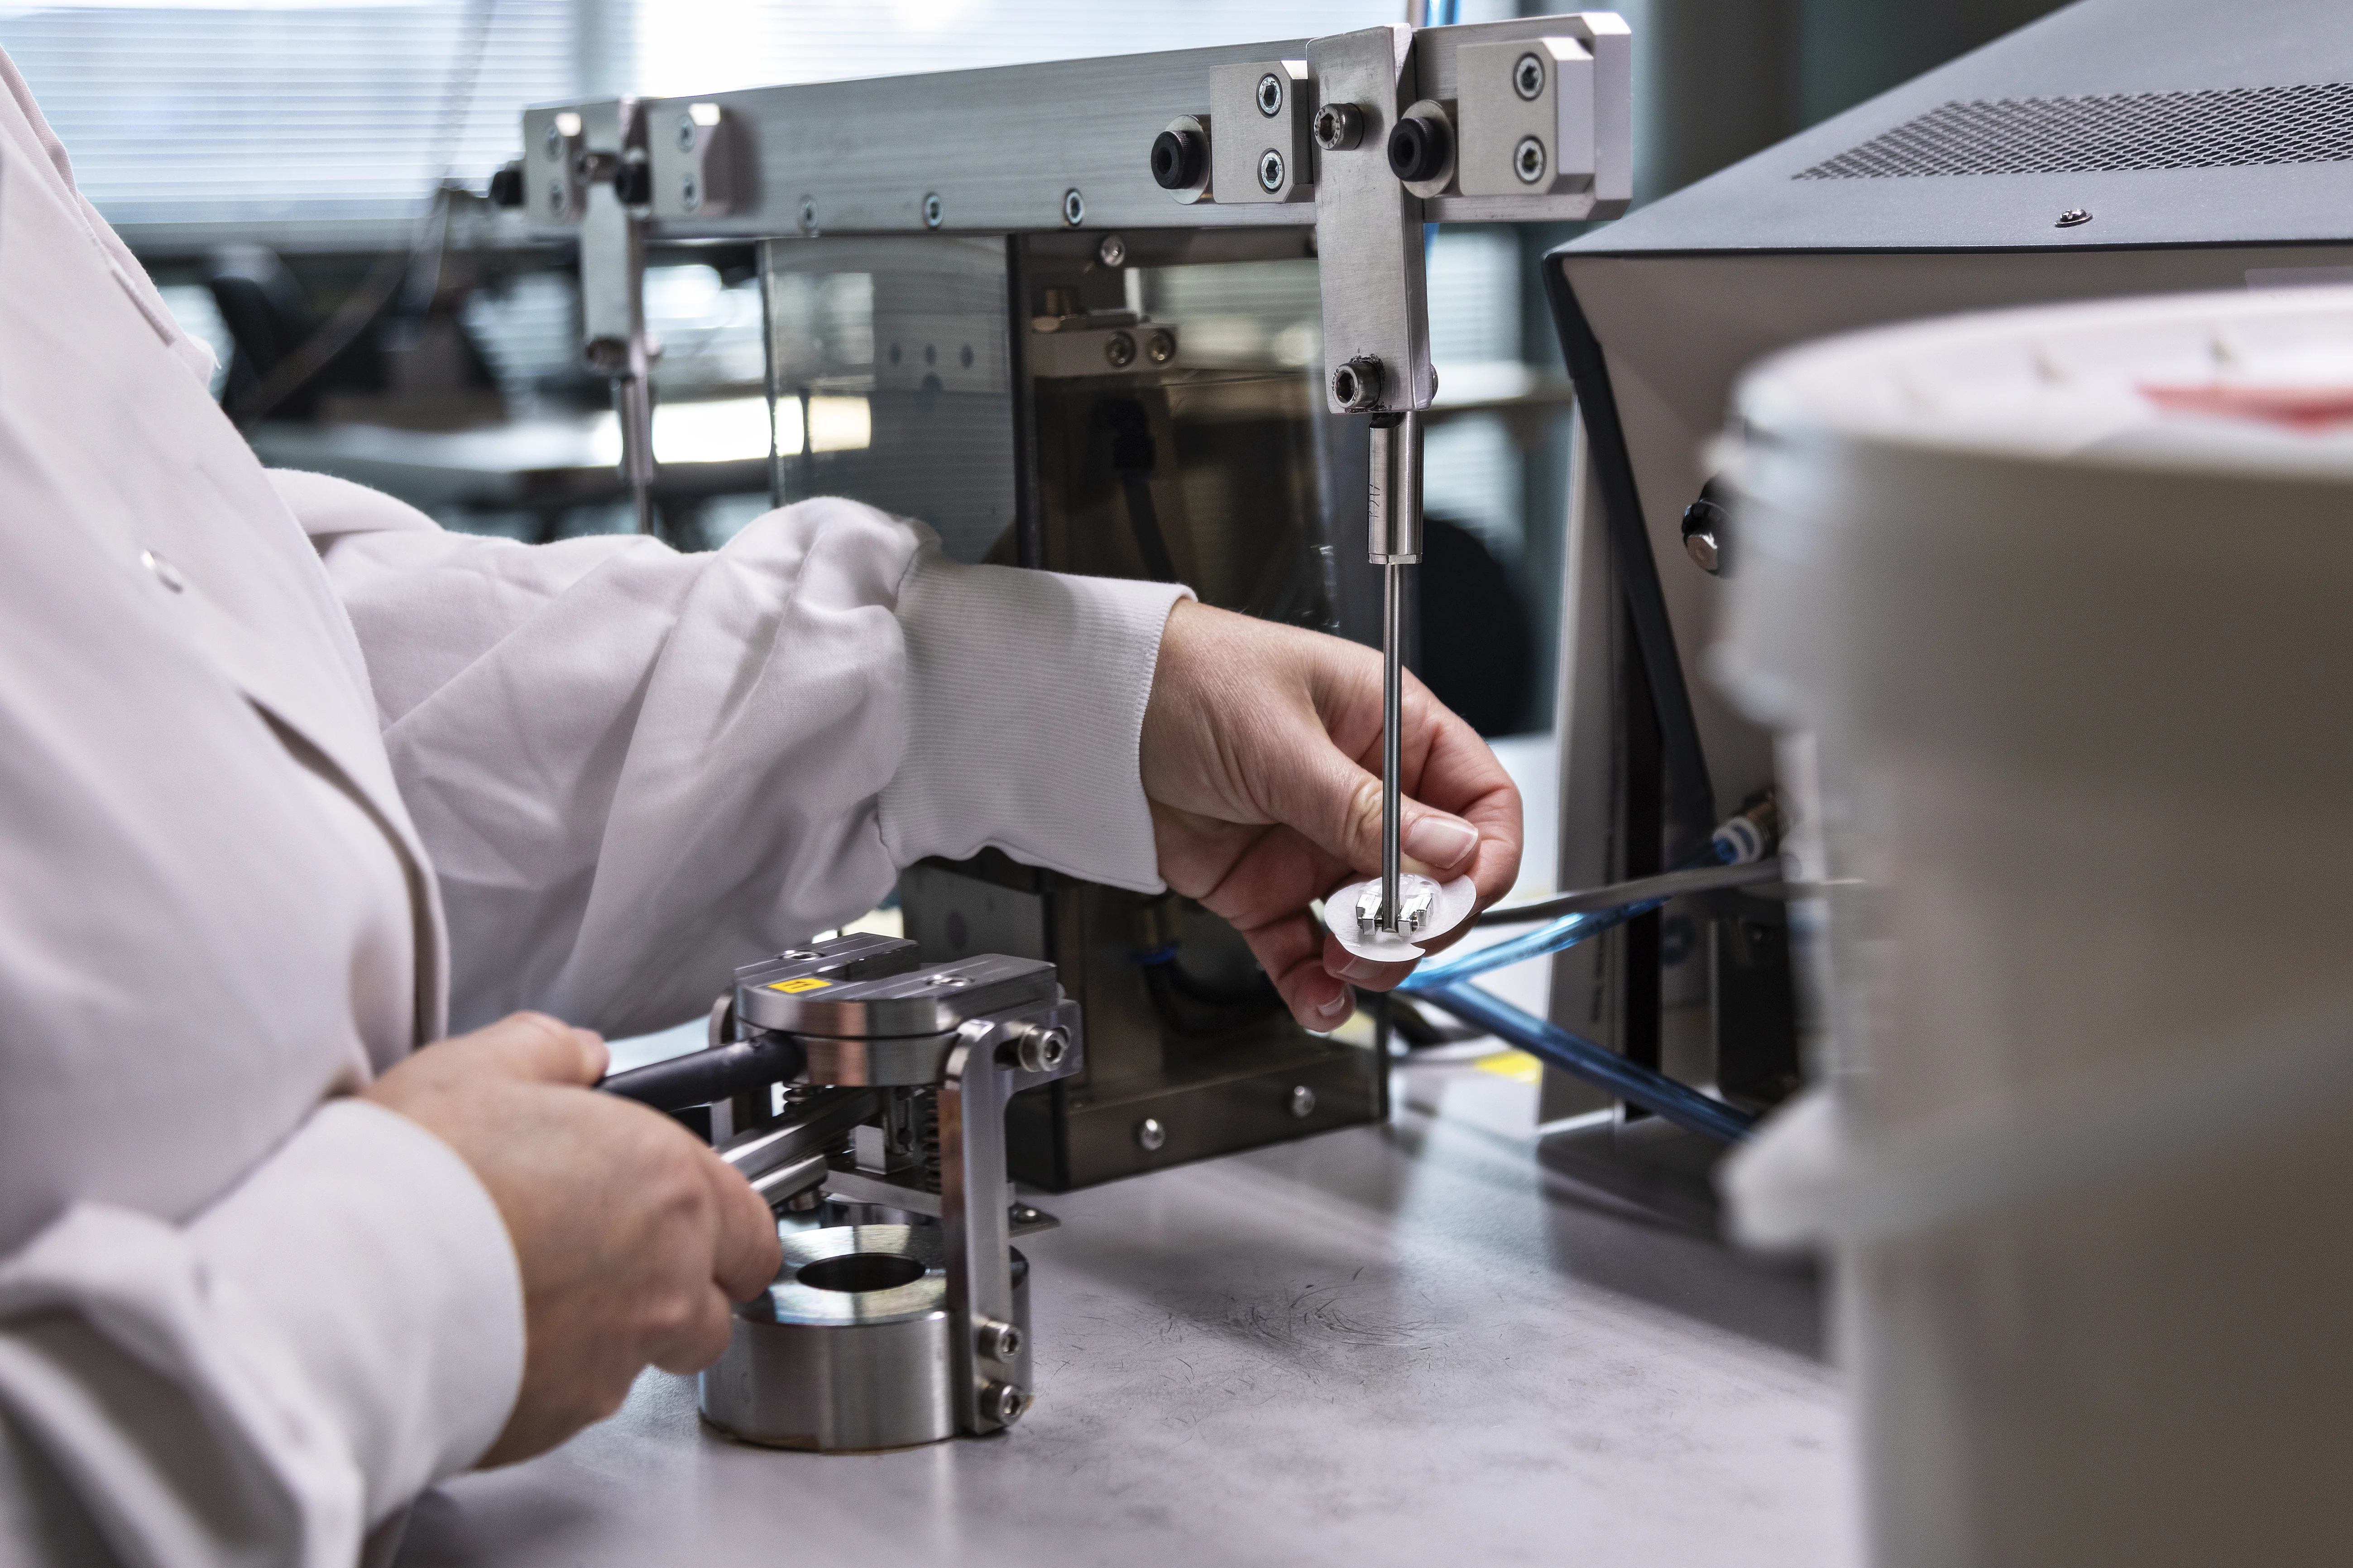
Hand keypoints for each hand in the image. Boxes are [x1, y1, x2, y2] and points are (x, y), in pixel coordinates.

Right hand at [363, 1012, 780, 1465]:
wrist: (346, 1285)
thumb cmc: (418, 1177)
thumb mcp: (480, 1067)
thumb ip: (546, 1050)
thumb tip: (573, 1053)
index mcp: (668, 1184)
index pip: (752, 1226)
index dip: (724, 1224)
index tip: (686, 1218)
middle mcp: (664, 1275)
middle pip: (716, 1303)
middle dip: (683, 1285)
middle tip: (610, 1257)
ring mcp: (618, 1354)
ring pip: (652, 1356)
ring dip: (617, 1332)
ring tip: (540, 1296)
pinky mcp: (562, 1414)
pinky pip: (580, 1398)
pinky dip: (552, 1372)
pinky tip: (495, 1333)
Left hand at [1140, 600, 1522, 1029]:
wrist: (1095, 710)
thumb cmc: (1190, 678)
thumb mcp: (1284, 741)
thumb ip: (1363, 808)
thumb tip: (1451, 851)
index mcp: (1393, 732)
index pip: (1480, 803)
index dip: (1484, 856)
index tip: (1459, 897)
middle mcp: (1365, 794)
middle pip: (1436, 879)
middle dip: (1420, 921)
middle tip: (1384, 936)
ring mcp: (1317, 846)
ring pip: (1376, 927)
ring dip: (1371, 960)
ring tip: (1339, 966)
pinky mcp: (1268, 890)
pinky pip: (1306, 951)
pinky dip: (1314, 985)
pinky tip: (1317, 999)